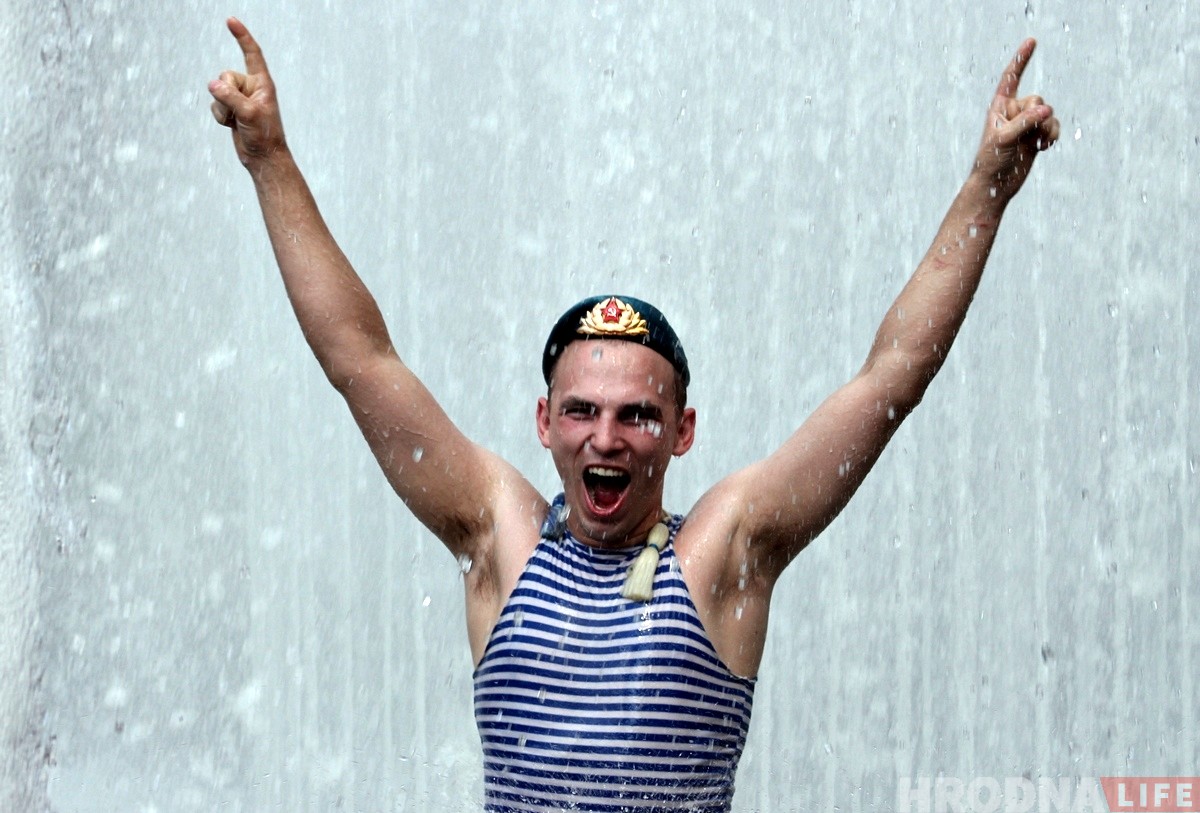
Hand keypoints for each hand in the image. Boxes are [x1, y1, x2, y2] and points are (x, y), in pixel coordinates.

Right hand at [208, 18, 286, 166]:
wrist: (262, 157)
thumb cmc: (264, 135)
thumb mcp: (249, 113)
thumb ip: (230, 97)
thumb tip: (212, 84)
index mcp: (262, 83)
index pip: (252, 54)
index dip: (242, 37)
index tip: (231, 20)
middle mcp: (251, 87)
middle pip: (225, 75)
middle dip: (226, 93)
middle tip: (240, 111)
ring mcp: (240, 98)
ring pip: (217, 90)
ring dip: (223, 108)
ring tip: (238, 121)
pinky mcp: (231, 108)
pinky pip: (215, 104)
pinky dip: (220, 116)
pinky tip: (233, 125)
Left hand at [973, 39, 1059, 200]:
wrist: (996, 185)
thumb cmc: (991, 161)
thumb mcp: (1004, 139)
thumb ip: (1024, 122)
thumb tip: (1046, 110)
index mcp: (999, 107)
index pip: (1011, 77)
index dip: (1021, 59)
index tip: (1032, 41)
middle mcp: (1013, 112)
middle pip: (1037, 99)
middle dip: (1038, 115)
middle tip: (1029, 133)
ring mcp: (1026, 124)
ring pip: (1048, 113)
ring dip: (1048, 127)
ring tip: (1039, 143)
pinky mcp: (1035, 136)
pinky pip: (1053, 126)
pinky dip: (1053, 134)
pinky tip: (1045, 147)